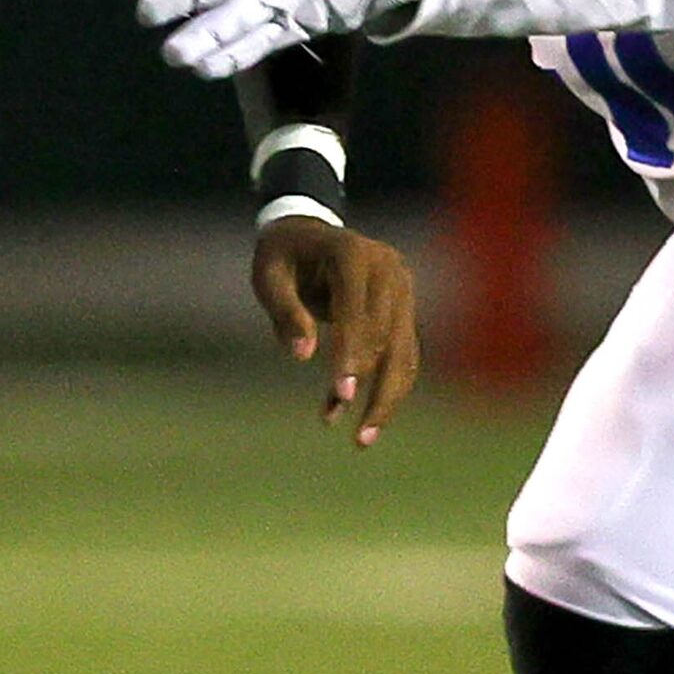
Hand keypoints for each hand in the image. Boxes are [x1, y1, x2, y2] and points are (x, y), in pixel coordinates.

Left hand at [251, 214, 420, 446]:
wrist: (306, 232)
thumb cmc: (281, 256)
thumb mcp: (268, 276)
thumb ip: (285, 312)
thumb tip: (303, 357)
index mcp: (352, 252)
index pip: (355, 308)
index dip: (350, 352)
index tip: (341, 394)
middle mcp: (387, 267)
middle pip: (387, 336)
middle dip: (372, 386)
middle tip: (355, 433)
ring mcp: (402, 287)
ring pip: (403, 352)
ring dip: (386, 398)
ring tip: (362, 441)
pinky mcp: (404, 308)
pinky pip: (401, 354)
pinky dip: (383, 388)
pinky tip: (357, 420)